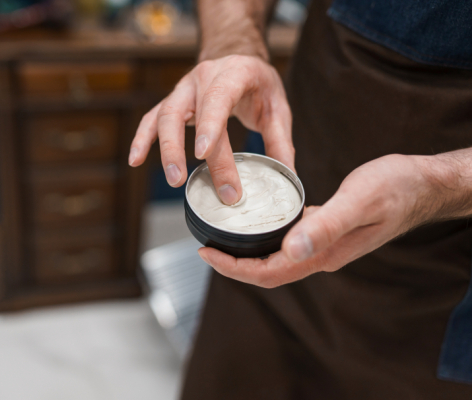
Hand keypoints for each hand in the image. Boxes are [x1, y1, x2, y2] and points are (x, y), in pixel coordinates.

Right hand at [128, 55, 293, 204]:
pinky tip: (136, 160)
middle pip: (183, 113)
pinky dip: (142, 140)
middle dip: (181, 149)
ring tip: (173, 179)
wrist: (238, 57)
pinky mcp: (172, 102)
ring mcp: (183, 90)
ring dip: (164, 149)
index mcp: (233, 74)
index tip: (203, 155)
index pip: (217, 98)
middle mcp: (203, 78)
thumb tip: (286, 176)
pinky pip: (151, 119)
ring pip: (164, 116)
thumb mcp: (277, 107)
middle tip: (186, 181)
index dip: (208, 126)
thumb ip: (280, 141)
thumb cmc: (258, 83)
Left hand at [198, 154, 443, 287]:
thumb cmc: (395, 189)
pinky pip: (288, 241)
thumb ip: (325, 225)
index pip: (268, 273)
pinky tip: (255, 221)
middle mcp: (321, 254)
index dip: (234, 269)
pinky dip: (265, 237)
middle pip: (268, 272)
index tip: (206, 254)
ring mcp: (324, 244)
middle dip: (234, 266)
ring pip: (276, 258)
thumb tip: (289, 250)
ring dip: (247, 254)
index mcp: (324, 254)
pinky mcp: (326, 230)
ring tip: (220, 238)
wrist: (422, 185)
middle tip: (205, 248)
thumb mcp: (358, 201)